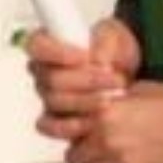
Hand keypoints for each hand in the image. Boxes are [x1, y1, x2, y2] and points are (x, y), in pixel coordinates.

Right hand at [27, 18, 140, 145]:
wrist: (126, 72)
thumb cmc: (112, 50)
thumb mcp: (114, 36)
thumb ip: (104, 44)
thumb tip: (98, 61)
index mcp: (48, 44)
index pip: (36, 45)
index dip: (56, 52)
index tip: (85, 57)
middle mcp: (42, 71)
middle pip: (51, 79)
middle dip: (86, 80)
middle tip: (114, 79)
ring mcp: (48, 96)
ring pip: (55, 102)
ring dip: (87, 101)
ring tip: (113, 97)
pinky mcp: (56, 119)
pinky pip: (50, 126)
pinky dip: (71, 125)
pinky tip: (93, 121)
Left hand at [66, 80, 162, 162]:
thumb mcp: (142, 90)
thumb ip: (114, 100)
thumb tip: (100, 105)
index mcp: (106, 113)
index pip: (69, 130)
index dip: (73, 133)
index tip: (77, 135)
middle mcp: (109, 139)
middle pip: (76, 157)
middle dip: (82, 155)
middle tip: (91, 153)